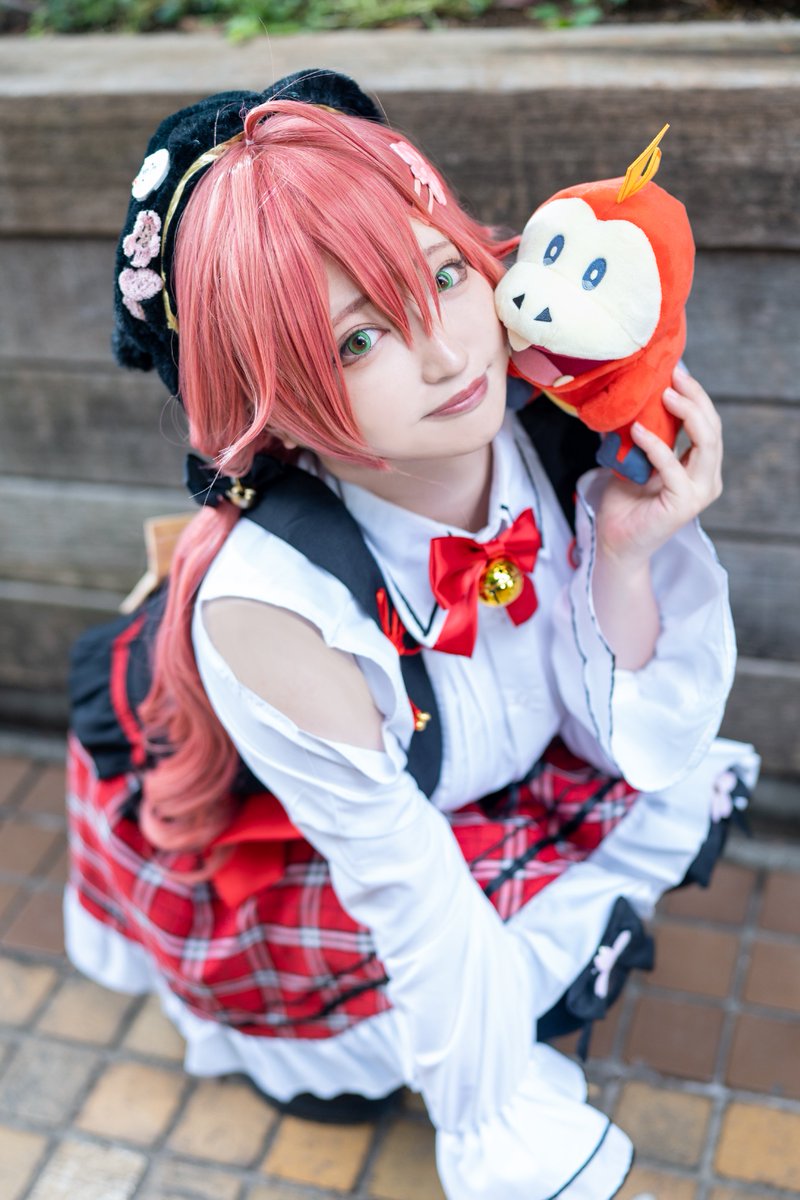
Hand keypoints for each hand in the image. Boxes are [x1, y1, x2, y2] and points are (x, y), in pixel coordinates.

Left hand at [594, 365, 723, 569]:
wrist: (614, 541)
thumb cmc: (624, 502)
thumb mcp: (634, 458)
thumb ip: (641, 433)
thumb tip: (627, 396)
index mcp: (700, 466)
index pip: (707, 423)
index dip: (695, 395)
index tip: (675, 371)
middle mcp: (707, 478)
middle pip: (712, 427)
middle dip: (695, 397)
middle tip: (674, 375)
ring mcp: (699, 492)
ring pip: (706, 443)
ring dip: (687, 413)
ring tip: (664, 394)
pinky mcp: (683, 504)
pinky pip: (673, 467)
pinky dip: (656, 445)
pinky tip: (638, 430)